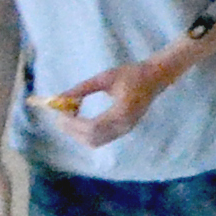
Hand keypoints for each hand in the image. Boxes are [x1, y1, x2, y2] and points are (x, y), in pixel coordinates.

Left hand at [37, 50, 179, 151]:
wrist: (156, 77)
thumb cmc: (132, 74)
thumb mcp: (105, 77)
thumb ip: (82, 88)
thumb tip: (60, 98)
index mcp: (122, 112)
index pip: (92, 127)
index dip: (73, 123)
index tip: (60, 113)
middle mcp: (124, 126)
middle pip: (91, 138)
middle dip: (72, 130)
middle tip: (60, 116)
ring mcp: (124, 130)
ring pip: (94, 142)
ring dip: (78, 133)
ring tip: (69, 117)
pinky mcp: (122, 131)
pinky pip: (100, 139)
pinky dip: (86, 133)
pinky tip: (80, 120)